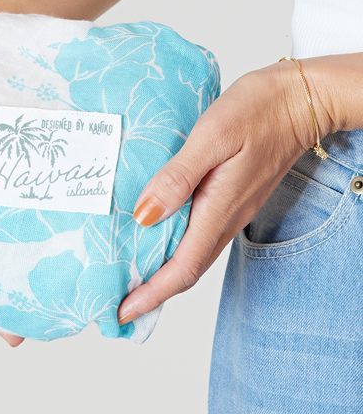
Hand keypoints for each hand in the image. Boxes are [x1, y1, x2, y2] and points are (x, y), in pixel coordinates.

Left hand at [117, 59, 334, 325]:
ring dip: (161, 272)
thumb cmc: (257, 111)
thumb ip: (177, 177)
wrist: (298, 100)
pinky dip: (173, 246)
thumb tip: (144, 215)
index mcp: (218, 209)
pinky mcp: (229, 198)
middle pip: (185, 270)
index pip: (182, 268)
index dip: (150, 294)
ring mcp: (229, 210)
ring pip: (192, 254)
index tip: (121, 312)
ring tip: (128, 275)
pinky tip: (155, 234)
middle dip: (151, 293)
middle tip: (115, 303)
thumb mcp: (212, 137)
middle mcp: (225, 218)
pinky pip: (198, 234)